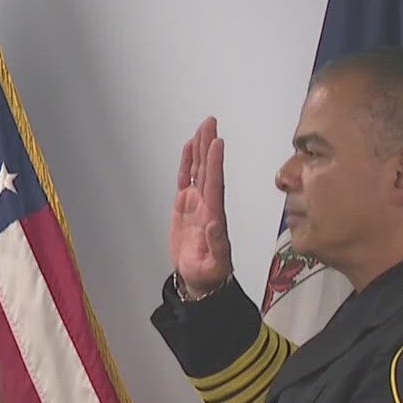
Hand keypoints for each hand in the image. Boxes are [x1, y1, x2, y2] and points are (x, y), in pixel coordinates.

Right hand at [169, 117, 233, 298]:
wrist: (200, 279)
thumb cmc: (209, 273)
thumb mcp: (215, 264)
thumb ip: (216, 245)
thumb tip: (214, 224)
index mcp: (214, 216)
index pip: (215, 184)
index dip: (214, 164)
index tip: (216, 144)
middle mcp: (207, 204)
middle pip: (207, 170)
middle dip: (208, 146)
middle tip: (209, 122)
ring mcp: (197, 203)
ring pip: (198, 171)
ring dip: (199, 149)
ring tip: (202, 127)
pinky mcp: (186, 206)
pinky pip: (187, 180)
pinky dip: (187, 164)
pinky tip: (188, 148)